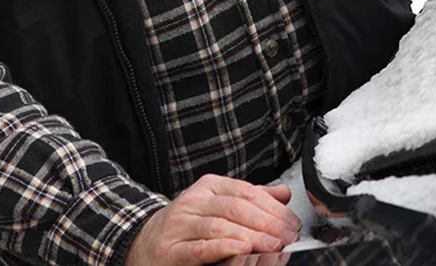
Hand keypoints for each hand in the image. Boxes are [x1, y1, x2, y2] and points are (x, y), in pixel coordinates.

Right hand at [125, 176, 300, 265]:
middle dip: (267, 222)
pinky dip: (223, 247)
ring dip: (251, 235)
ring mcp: (181, 224)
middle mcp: (195, 200)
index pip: (247, 191)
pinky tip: (241, 248)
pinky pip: (200, 247)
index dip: (273, 207)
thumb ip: (251, 199)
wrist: (143, 243)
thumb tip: (284, 194)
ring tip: (272, 244)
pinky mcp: (172, 249)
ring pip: (220, 224)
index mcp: (210, 186)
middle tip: (287, 235)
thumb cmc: (187, 226)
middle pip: (237, 206)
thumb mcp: (219, 205)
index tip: (292, 222)